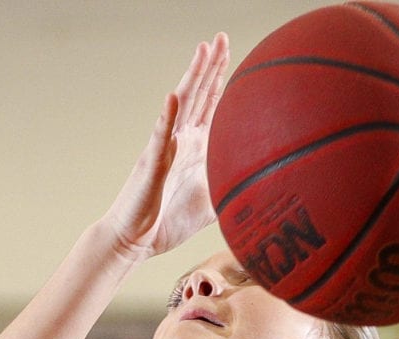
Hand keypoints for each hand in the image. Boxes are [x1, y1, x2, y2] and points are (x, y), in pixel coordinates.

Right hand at [106, 33, 229, 261]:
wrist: (136, 242)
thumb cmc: (167, 223)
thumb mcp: (209, 205)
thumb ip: (230, 192)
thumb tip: (262, 194)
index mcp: (193, 148)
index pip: (210, 106)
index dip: (220, 80)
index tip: (233, 52)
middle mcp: (179, 141)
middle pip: (197, 95)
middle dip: (210, 65)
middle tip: (221, 36)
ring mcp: (164, 149)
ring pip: (180, 106)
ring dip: (192, 77)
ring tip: (203, 50)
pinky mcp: (151, 165)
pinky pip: (159, 137)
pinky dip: (167, 117)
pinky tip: (173, 97)